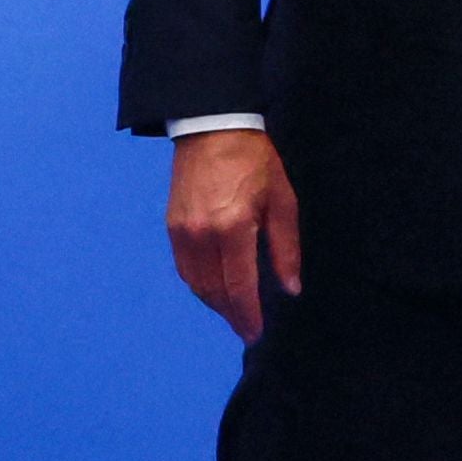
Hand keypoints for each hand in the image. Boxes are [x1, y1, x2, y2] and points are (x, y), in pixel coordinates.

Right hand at [167, 127, 298, 345]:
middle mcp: (203, 234)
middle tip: (247, 329)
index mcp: (234, 228)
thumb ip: (285, 249)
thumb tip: (290, 288)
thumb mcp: (282, 202)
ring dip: (214, 303)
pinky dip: (199, 284)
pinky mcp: (171, 225)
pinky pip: (184, 267)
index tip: (255, 334)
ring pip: (195, 283)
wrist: (211, 127)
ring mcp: (182, 231)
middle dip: (231, 314)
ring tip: (233, 312)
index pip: (239, 286)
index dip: (248, 315)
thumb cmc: (254, 161)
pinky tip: (213, 288)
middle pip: (214, 290)